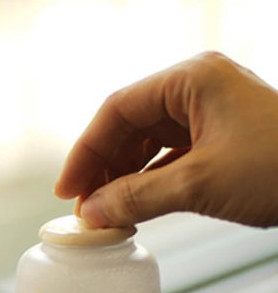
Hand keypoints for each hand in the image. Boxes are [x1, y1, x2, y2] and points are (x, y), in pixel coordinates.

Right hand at [55, 52, 277, 228]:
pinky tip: (137, 207)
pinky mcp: (224, 138)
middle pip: (130, 124)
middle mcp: (199, 87)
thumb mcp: (200, 184)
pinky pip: (173, 156)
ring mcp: (213, 111)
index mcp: (191, 78)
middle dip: (104, 168)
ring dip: (125, 177)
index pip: (117, 109)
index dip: (86, 152)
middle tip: (84, 209)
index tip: (67, 191)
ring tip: (107, 213)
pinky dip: (151, 181)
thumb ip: (137, 197)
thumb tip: (92, 214)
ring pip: (150, 142)